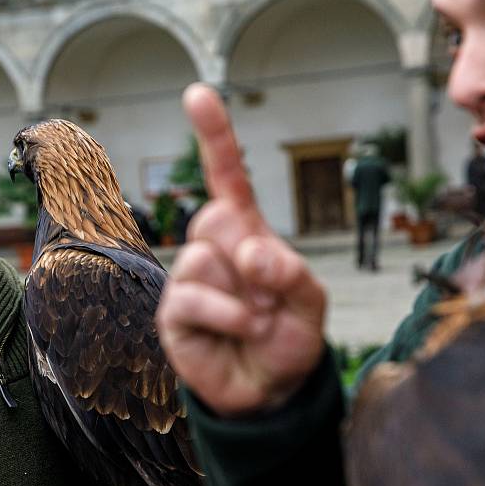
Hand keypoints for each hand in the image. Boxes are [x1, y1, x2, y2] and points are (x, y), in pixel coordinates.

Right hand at [156, 83, 326, 417]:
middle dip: (252, 256)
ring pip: (204, 258)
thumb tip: (250, 253)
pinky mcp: (173, 312)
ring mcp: (189, 279)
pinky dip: (229, 316)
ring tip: (256, 321)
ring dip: (246, 297)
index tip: (197, 93)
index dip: (215, 137)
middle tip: (270, 296)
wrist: (269, 391)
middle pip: (215, 216)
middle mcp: (211, 249)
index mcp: (245, 233)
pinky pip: (194, 296)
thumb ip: (290, 270)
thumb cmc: (289, 337)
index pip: (228, 178)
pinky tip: (241, 332)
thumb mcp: (311, 300)